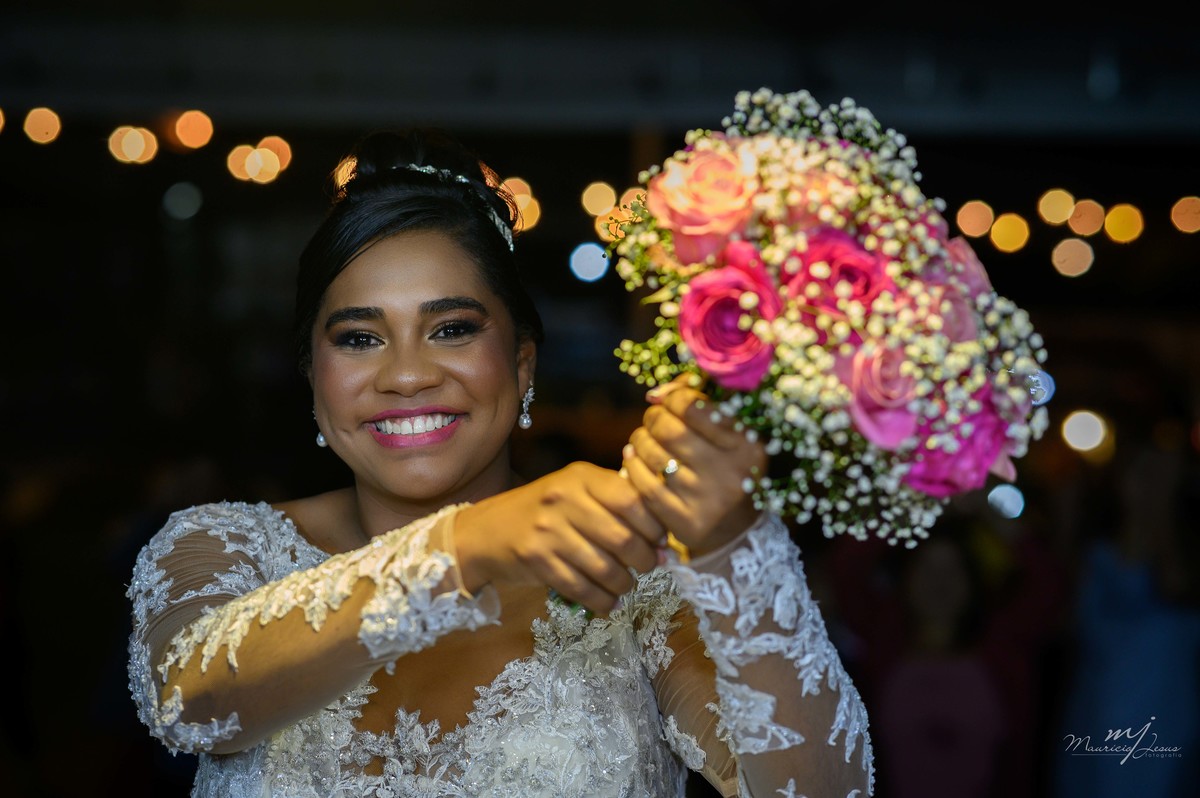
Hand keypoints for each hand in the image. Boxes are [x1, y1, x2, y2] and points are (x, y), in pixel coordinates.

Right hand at [454, 462, 664, 614]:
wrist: (487, 530)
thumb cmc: (543, 511)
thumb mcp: (574, 490)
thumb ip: (613, 502)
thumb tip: (662, 537)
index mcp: (580, 477)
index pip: (631, 499)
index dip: (653, 525)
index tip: (661, 541)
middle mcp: (564, 499)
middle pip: (622, 538)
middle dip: (644, 559)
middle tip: (650, 567)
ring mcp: (548, 531)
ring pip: (604, 567)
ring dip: (624, 583)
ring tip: (626, 585)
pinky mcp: (537, 560)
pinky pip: (581, 588)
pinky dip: (602, 601)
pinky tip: (609, 603)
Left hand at [622, 376, 766, 557]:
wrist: (736, 530)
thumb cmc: (727, 469)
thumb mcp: (730, 434)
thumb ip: (699, 402)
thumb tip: (657, 393)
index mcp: (746, 444)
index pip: (693, 406)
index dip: (673, 397)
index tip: (668, 401)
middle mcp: (730, 472)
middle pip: (669, 429)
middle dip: (653, 418)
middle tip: (653, 421)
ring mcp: (707, 500)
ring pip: (653, 454)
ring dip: (640, 440)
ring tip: (644, 440)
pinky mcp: (685, 522)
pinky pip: (644, 484)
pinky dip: (632, 466)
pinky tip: (633, 459)